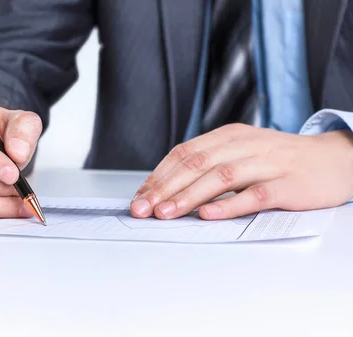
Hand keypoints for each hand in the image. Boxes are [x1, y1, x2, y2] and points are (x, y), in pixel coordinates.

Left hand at [130, 123, 352, 219]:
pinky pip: (254, 194)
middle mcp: (244, 145)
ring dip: (189, 196)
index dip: (159, 175)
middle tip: (143, 208)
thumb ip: (210, 166)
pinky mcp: (287, 183)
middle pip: (196, 163)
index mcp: (229, 136)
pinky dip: (229, 206)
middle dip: (164, 187)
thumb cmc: (280, 160)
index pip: (184, 153)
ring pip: (220, 177)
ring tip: (167, 213)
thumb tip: (168, 189)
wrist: (335, 160)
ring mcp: (267, 163)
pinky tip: (209, 215)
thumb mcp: (241, 153)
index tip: (140, 197)